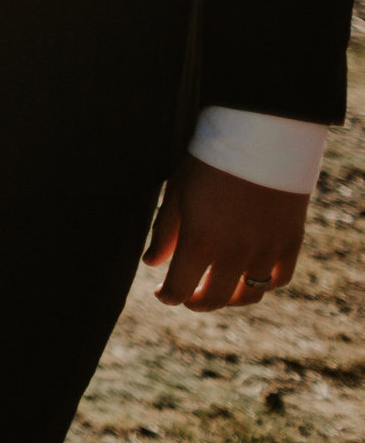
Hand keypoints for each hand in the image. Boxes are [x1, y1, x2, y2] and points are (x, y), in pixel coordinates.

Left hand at [143, 154, 308, 310]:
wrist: (260, 140)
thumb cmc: (210, 162)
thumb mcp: (178, 193)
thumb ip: (165, 232)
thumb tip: (152, 264)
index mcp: (202, 240)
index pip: (181, 288)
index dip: (170, 296)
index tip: (163, 294)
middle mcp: (236, 253)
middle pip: (215, 298)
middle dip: (197, 302)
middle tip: (189, 297)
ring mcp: (267, 251)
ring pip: (250, 295)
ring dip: (231, 299)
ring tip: (219, 290)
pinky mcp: (291, 244)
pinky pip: (278, 279)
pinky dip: (263, 284)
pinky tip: (249, 276)